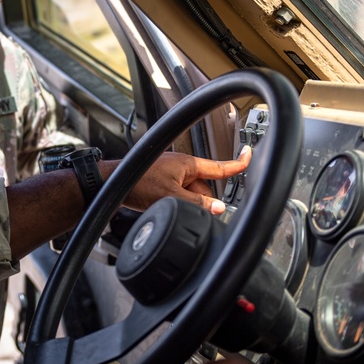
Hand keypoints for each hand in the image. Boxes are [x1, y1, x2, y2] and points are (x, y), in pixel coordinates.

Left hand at [117, 145, 250, 214]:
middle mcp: (182, 165)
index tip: (250, 155)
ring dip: (187, 202)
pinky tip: (163, 205)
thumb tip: (218, 208)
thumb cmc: (136, 183)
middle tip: (185, 208)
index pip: (220, 166)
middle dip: (201, 201)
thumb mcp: (171, 197)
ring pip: (192, 192)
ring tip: (167, 205)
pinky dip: (177, 201)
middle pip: (205, 187)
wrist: (112, 184)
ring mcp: (172, 172)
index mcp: (188, 164)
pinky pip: (179, 192)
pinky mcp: (163, 180)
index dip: (238, 163)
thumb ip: (197, 204)